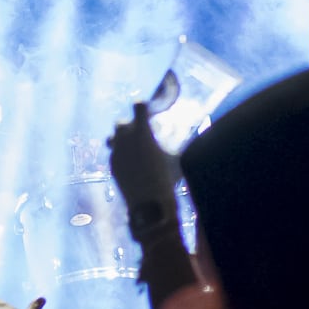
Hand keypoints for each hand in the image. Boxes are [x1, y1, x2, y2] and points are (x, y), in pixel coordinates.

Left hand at [109, 103, 180, 219]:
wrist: (149, 202)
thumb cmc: (167, 177)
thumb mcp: (176, 157)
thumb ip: (178, 142)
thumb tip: (197, 132)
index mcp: (141, 131)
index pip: (138, 106)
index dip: (143, 107)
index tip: (149, 111)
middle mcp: (125, 139)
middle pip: (120, 123)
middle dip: (129, 125)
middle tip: (141, 134)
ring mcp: (116, 153)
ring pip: (112, 138)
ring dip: (121, 139)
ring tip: (132, 148)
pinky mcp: (112, 166)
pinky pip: (114, 154)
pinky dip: (122, 155)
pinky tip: (132, 165)